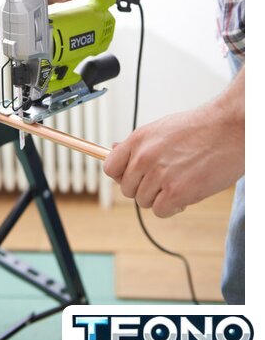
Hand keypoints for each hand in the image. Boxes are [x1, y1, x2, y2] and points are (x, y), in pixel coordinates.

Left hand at [103, 71, 244, 217]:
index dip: (121, 175)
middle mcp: (144, 157)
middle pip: (127, 189)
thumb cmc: (200, 128)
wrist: (230, 129)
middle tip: (164, 179)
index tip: (132, 177)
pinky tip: (186, 193)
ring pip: (143, 201)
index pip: (110, 167)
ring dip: (160, 197)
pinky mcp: (176, 192)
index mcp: (138, 139)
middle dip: (144, 188)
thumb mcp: (161, 129)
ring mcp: (159, 175)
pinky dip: (172, 207)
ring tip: (179, 181)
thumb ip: (139, 145)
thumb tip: (114, 152)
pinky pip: (160, 211)